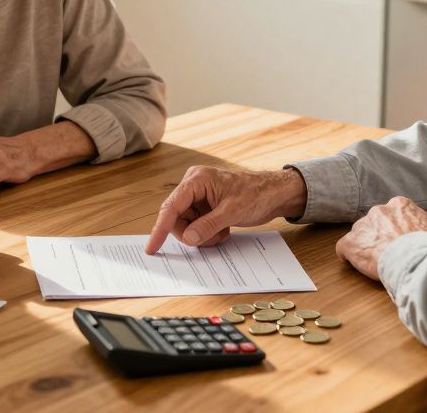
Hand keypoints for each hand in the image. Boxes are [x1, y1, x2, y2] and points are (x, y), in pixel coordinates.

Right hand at [145, 165, 307, 253]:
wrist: (275, 193)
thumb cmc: (257, 194)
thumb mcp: (232, 212)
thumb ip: (208, 225)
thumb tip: (189, 238)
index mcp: (196, 179)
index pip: (171, 206)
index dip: (160, 228)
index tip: (152, 247)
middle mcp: (194, 185)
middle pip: (176, 218)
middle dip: (192, 233)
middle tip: (211, 238)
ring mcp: (199, 196)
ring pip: (186, 224)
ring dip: (202, 235)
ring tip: (221, 233)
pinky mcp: (205, 205)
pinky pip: (196, 225)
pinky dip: (207, 233)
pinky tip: (222, 230)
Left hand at [335, 197, 426, 279]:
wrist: (416, 261)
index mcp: (400, 205)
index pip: (393, 213)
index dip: (395, 227)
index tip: (399, 238)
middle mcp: (379, 211)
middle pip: (375, 222)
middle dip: (379, 234)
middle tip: (388, 251)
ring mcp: (363, 226)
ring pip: (359, 234)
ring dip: (365, 244)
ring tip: (374, 260)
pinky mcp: (351, 243)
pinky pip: (344, 247)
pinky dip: (347, 254)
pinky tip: (351, 261)